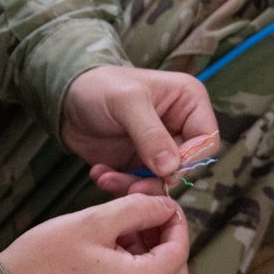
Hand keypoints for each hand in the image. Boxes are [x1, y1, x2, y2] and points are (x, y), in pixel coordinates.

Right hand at [0, 194, 188, 273]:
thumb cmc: (44, 259)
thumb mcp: (92, 222)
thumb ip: (137, 209)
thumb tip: (165, 206)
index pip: (180, 251)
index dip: (175, 221)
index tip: (159, 202)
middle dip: (167, 243)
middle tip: (144, 219)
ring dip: (151, 259)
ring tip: (121, 234)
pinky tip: (110, 255)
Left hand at [61, 66, 218, 195]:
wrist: (66, 99)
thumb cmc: (99, 86)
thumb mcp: (126, 102)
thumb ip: (150, 134)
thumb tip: (171, 168)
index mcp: (189, 102)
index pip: (207, 141)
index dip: (189, 160)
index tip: (162, 168)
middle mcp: (179, 126)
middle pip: (186, 167)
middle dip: (157, 180)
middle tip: (132, 187)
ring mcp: (159, 148)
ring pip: (162, 182)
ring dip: (134, 186)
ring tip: (106, 178)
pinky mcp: (138, 164)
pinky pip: (139, 185)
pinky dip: (119, 185)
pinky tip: (99, 174)